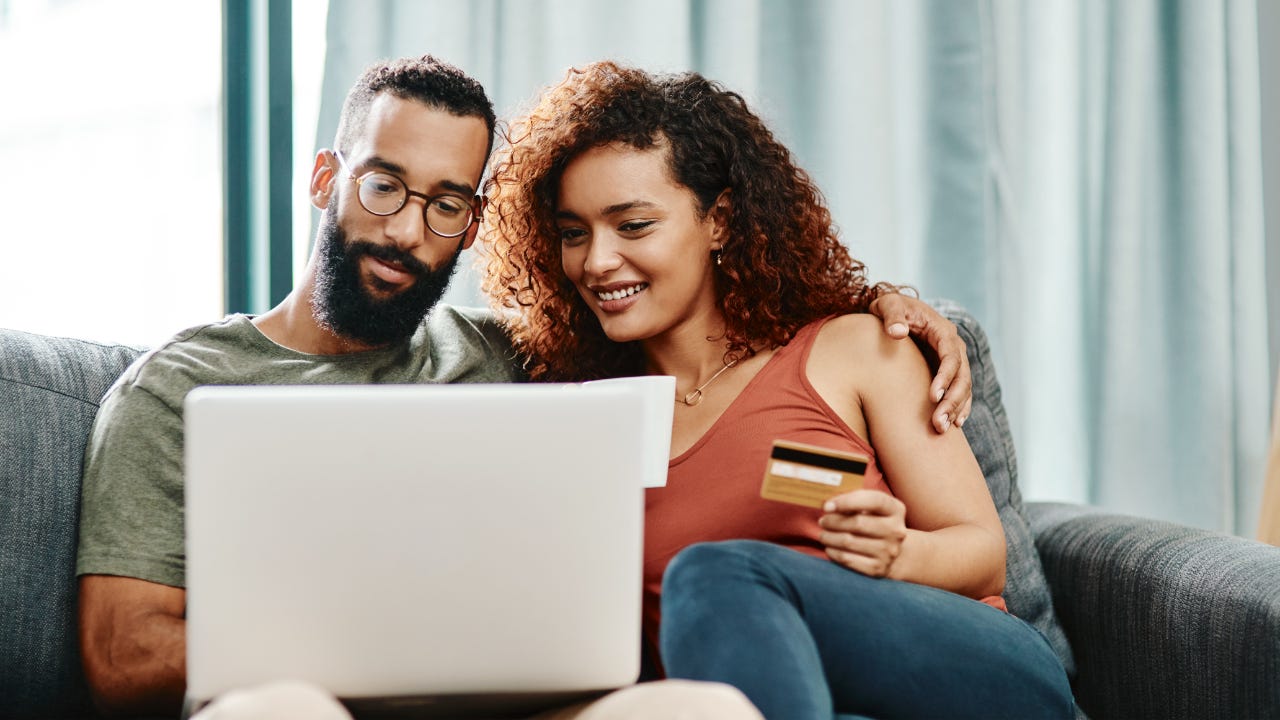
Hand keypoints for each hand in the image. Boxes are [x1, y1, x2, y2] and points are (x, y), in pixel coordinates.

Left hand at [818, 490, 907, 577]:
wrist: (891, 551)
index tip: (827, 506)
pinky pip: (847, 559)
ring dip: (829, 537)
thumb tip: (829, 506)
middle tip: (823, 521)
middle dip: (833, 521)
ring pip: (848, 542)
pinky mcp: (878, 568)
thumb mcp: (871, 507)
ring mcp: (889, 551)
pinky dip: (833, 552)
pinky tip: (829, 547)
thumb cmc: (873, 522)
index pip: (874, 500)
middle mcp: (896, 531)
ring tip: (823, 534)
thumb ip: (854, 501)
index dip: (848, 501)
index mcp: (895, 509)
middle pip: (857, 523)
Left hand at [869, 294, 972, 432]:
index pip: (951, 357)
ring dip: (956, 409)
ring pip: (964, 387)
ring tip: (942, 429)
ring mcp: (953, 360)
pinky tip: (955, 424)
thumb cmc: (890, 307)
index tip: (933, 397)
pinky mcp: (948, 371)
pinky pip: (960, 391)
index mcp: (942, 331)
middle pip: (962, 376)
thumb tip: (897, 332)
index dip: (945, 377)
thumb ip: (892, 315)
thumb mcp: (888, 304)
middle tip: (938, 423)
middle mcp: (953, 346)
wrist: (894, 311)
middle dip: (952, 401)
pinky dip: (960, 407)